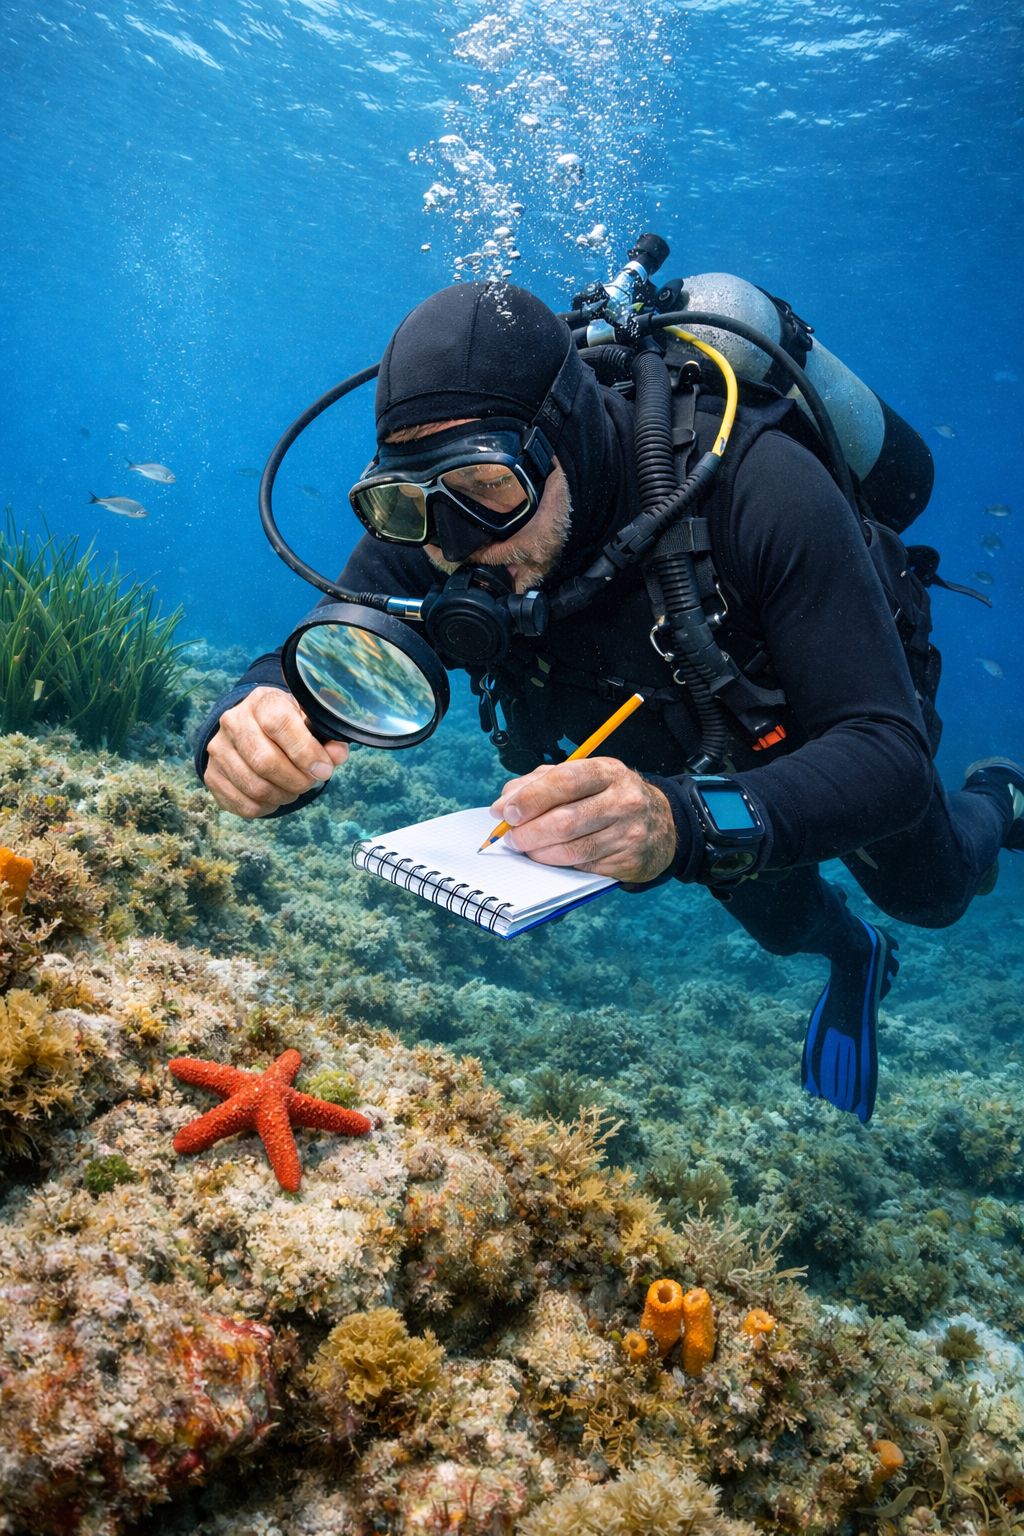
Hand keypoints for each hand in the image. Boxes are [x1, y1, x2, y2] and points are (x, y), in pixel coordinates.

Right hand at [204, 687, 348, 817]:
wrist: (252, 727)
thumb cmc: (288, 725)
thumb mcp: (310, 721)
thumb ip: (327, 738)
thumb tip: (336, 756)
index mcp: (261, 701)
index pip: (278, 723)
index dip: (305, 751)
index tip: (324, 769)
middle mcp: (233, 721)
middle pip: (264, 761)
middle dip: (296, 780)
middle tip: (310, 782)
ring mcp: (218, 749)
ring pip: (254, 786)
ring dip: (283, 795)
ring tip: (294, 789)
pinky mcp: (212, 775)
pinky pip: (243, 803)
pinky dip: (266, 807)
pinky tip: (276, 797)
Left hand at [489, 756, 676, 882]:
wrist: (661, 825)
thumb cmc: (609, 798)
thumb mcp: (582, 778)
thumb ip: (540, 784)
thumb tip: (504, 805)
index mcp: (608, 771)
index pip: (565, 781)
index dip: (531, 798)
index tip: (507, 812)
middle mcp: (624, 800)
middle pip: (564, 821)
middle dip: (528, 832)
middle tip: (511, 837)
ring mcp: (630, 833)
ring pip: (572, 850)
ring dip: (539, 853)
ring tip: (527, 849)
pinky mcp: (630, 862)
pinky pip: (584, 868)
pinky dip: (560, 866)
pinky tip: (552, 858)